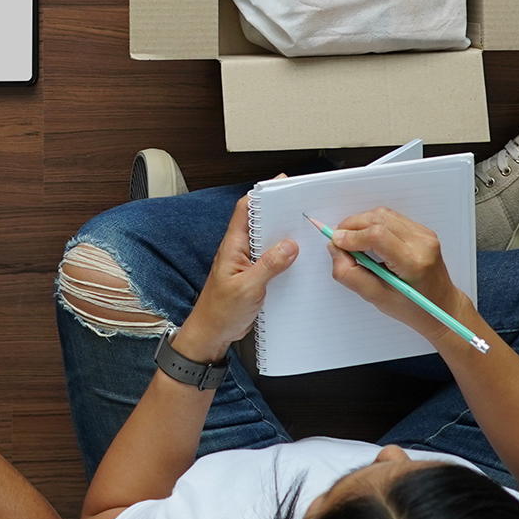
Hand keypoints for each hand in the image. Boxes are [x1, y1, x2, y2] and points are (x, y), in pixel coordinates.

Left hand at [171, 195, 297, 362]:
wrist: (212, 334)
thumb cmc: (220, 311)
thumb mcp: (247, 288)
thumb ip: (268, 265)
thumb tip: (290, 245)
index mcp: (233, 245)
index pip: (246, 209)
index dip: (263, 194)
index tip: (283, 184)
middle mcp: (240, 249)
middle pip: (260, 221)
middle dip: (280, 212)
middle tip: (303, 207)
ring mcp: (247, 262)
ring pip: (268, 240)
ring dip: (284, 235)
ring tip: (306, 231)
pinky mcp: (254, 275)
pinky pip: (272, 259)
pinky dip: (285, 256)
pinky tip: (299, 259)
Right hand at [324, 207, 474, 342]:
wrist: (443, 306)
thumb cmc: (413, 309)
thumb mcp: (376, 298)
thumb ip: (350, 274)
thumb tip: (335, 249)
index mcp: (413, 263)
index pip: (377, 236)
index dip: (351, 236)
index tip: (335, 242)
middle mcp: (422, 243)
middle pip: (378, 219)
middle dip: (352, 226)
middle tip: (338, 240)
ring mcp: (424, 235)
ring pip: (383, 214)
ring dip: (361, 222)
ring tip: (351, 240)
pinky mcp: (422, 231)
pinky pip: (392, 218)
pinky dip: (373, 223)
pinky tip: (367, 238)